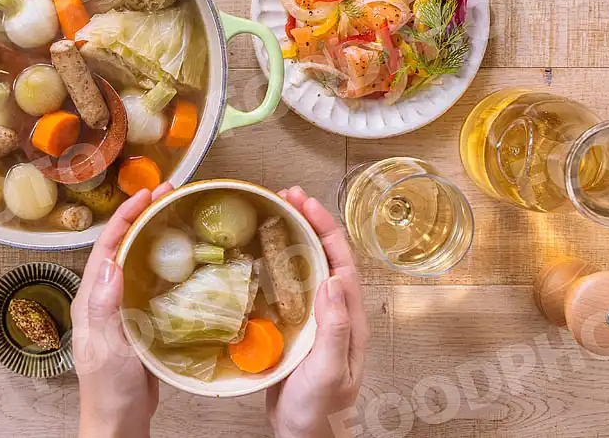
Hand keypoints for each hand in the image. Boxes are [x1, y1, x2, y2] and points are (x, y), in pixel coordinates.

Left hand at [72, 183, 172, 437]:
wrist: (120, 421)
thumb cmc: (109, 387)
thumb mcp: (107, 345)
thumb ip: (104, 305)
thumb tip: (110, 261)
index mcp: (92, 296)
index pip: (108, 245)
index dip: (126, 217)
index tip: (147, 194)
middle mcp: (106, 296)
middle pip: (124, 245)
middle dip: (143, 216)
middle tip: (170, 193)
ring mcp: (124, 306)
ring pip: (140, 260)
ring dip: (156, 235)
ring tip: (179, 214)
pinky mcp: (142, 319)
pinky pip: (154, 282)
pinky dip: (169, 264)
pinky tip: (188, 259)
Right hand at [267, 187, 368, 437]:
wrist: (302, 435)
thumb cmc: (317, 410)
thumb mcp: (327, 371)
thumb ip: (335, 329)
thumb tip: (335, 281)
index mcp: (348, 318)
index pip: (341, 261)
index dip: (325, 228)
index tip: (304, 203)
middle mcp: (335, 311)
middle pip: (326, 255)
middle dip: (309, 221)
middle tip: (285, 195)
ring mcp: (316, 317)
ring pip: (308, 265)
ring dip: (294, 236)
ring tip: (274, 212)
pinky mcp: (296, 324)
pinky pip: (290, 284)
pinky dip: (277, 260)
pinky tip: (259, 252)